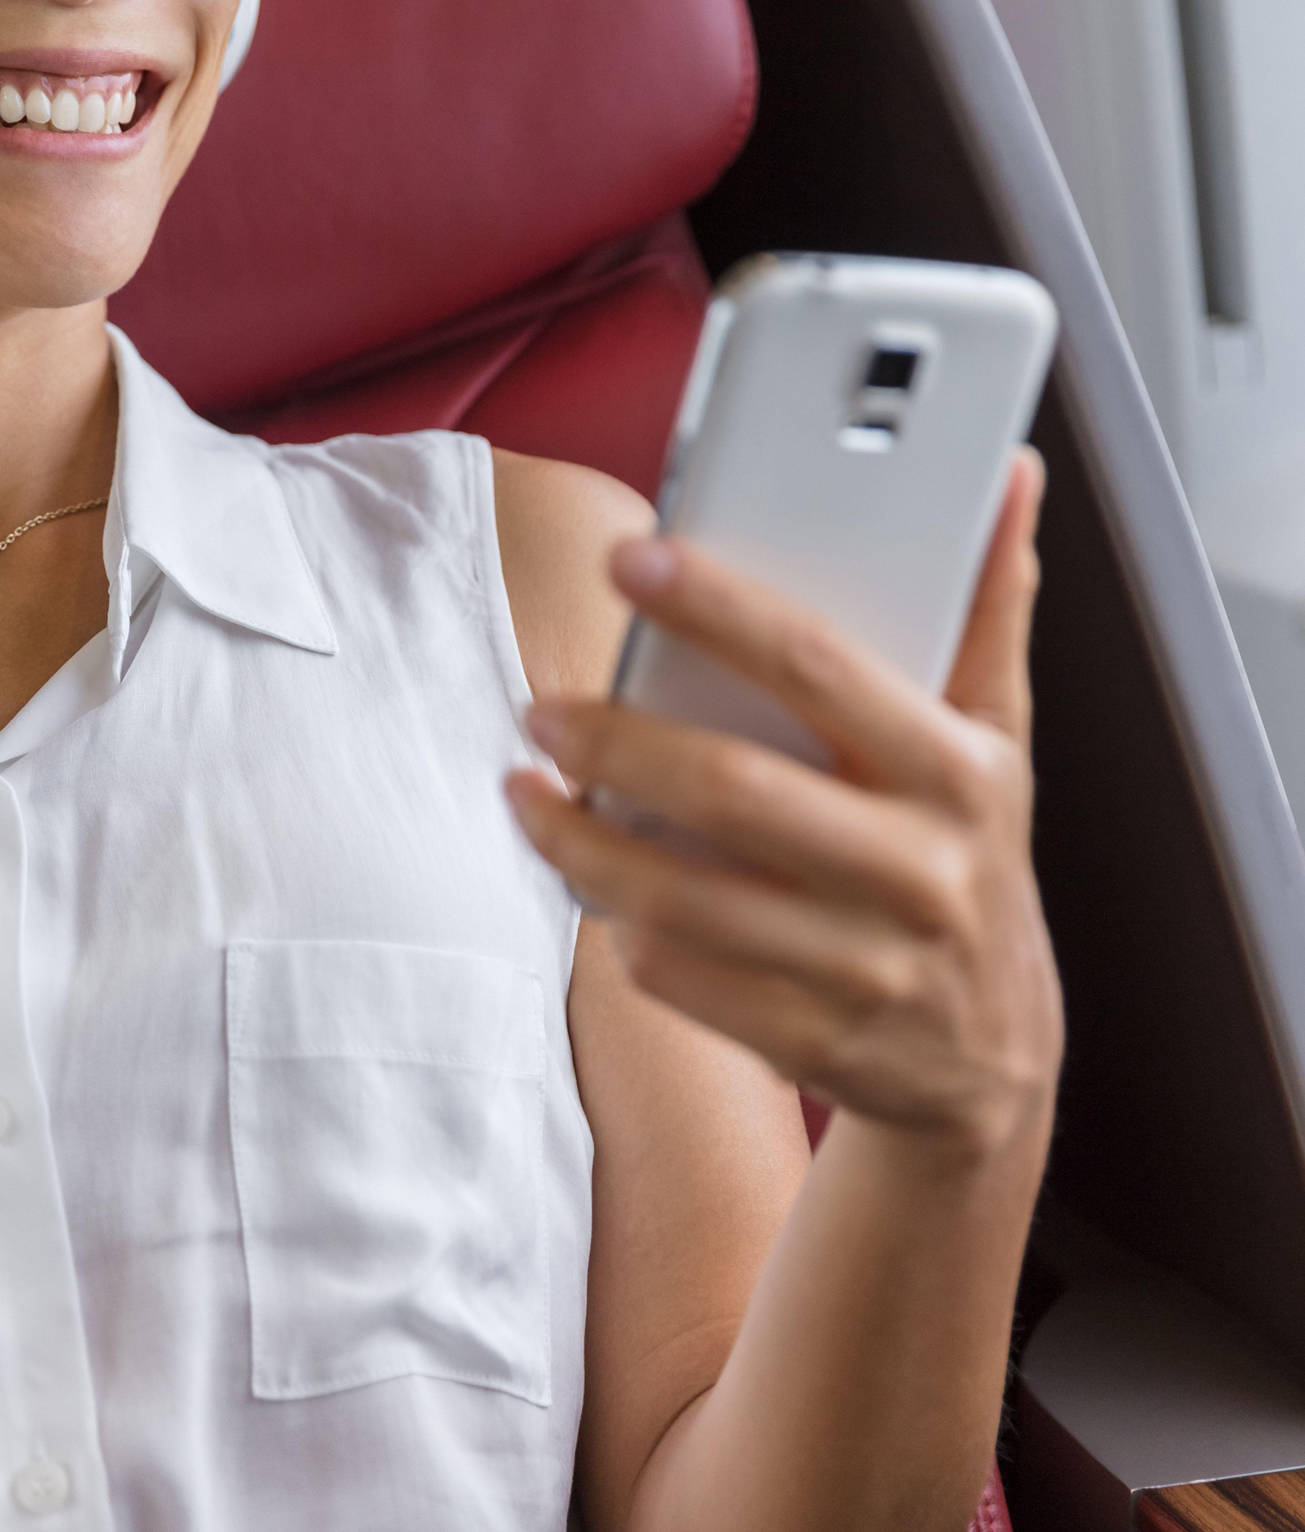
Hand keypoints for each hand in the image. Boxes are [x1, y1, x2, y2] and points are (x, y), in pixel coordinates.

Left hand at [505, 451, 1061, 1160]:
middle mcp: (923, 870)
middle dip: (616, 739)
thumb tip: (1006, 470)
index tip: (628, 555)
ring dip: (582, 841)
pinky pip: (684, 979)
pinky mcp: (817, 1042)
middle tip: (541, 703)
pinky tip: (586, 880)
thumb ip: (989, 606)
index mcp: (960, 771)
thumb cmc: (969, 860)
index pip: (820, 665)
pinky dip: (617, 925)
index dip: (718, 604)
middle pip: (733, 788)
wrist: (994, 1061)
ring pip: (688, 897)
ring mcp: (870, 967)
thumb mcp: (998, 740)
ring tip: (525, 790)